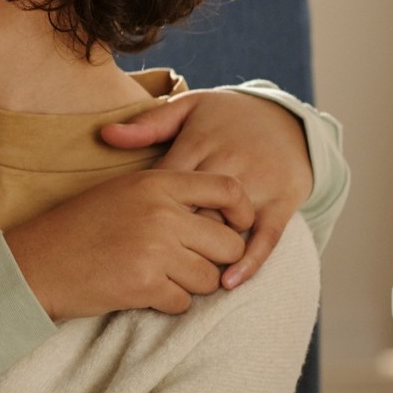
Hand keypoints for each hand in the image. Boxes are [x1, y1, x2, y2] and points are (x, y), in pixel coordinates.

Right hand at [3, 170, 252, 319]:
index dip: (242, 212)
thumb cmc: (77, 229)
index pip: (227, 189)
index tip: (236, 228)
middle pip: (228, 243)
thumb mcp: (122, 194)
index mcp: (156, 183)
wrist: (34, 264)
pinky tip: (141, 292)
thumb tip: (218, 215)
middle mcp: (160, 212)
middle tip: (187, 265)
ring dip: (189, 285)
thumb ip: (167, 196)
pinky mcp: (145, 285)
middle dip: (215, 261)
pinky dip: (167, 304)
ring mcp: (154, 249)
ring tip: (157, 278)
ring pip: (210, 278)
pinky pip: (183, 302)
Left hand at [100, 90, 311, 290]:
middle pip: (193, 209)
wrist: (287, 118)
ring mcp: (259, 184)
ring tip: (179, 278)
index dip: (146, 212)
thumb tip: (105, 134)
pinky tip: (228, 283)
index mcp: (199, 143)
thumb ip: (147, 125)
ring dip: (204, 254)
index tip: (130, 233)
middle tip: (147, 262)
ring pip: (227, 226)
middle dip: (170, 238)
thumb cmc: (225, 118)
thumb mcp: (187, 110)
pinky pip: (268, 237)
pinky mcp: (282, 202)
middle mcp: (229, 163)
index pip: (165, 183)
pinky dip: (249, 261)